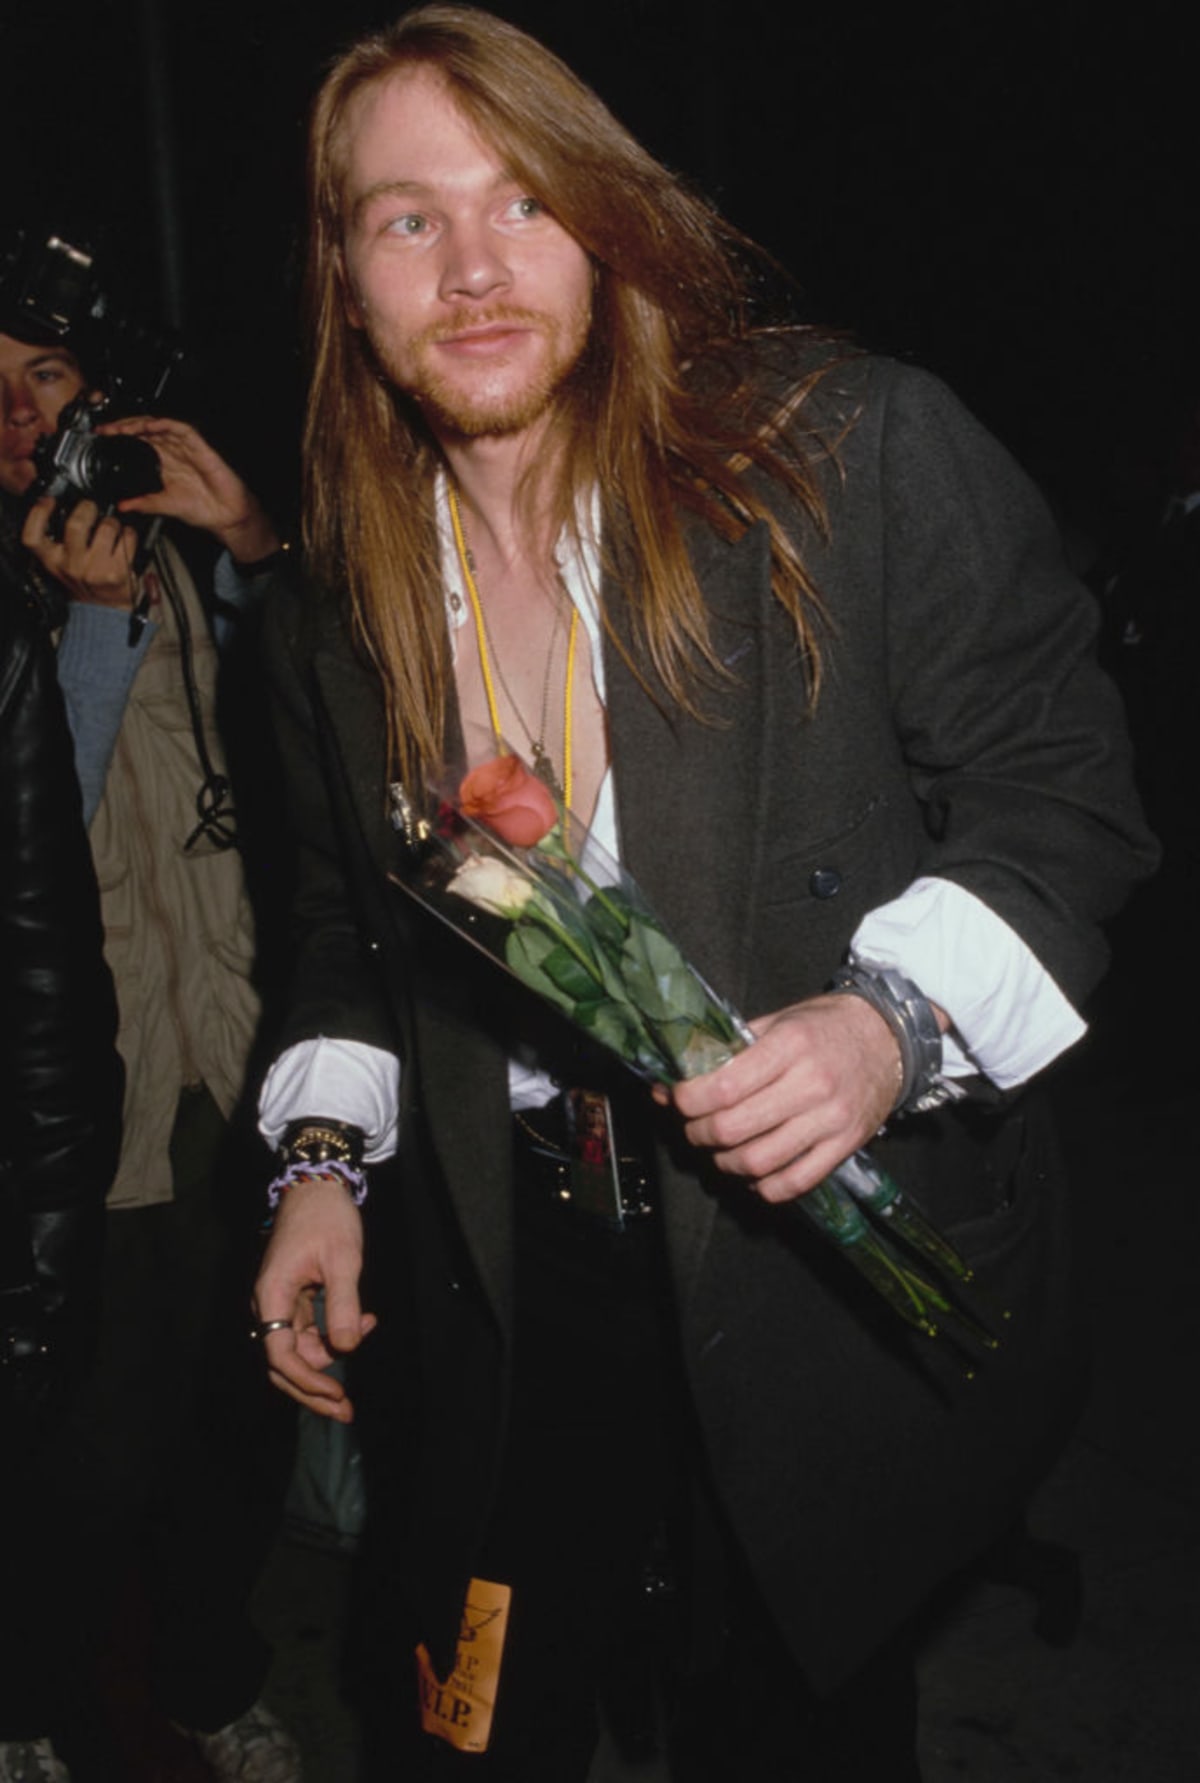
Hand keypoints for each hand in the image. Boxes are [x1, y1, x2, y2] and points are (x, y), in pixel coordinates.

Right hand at [22, 494, 139, 607]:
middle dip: (87, 508)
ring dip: (112, 522)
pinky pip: (127, 538)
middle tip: (91, 508)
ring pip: (106, 527)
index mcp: (52, 562)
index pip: (33, 536)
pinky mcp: (117, 572)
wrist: (106, 612)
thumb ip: (58, 542)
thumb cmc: (86, 584)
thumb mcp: (62, 566)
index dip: (38, 513)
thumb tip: (65, 506)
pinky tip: (125, 540)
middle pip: (76, 524)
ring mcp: (95, 570)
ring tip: (111, 528)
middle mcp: (71, 566)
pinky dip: (129, 534)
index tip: (49, 501)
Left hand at [101, 414, 280, 562]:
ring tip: (123, 427)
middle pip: (146, 428)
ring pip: (161, 426)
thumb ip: (143, 503)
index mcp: (165, 461)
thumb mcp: (164, 505)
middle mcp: (174, 451)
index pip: (139, 440)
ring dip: (141, 424)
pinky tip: (151, 425)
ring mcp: (187, 447)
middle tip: (107, 429)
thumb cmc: (202, 508)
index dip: (121, 435)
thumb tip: (122, 506)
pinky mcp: (200, 447)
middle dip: (125, 426)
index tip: (102, 436)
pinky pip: (182, 429)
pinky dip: (166, 425)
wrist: (225, 516)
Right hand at [253, 1174, 376, 1421]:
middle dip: (313, 1388)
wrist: (317, 1184)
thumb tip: (346, 1348)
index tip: (337, 1394)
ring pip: (297, 1349)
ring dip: (330, 1357)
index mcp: (271, 1296)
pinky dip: (333, 1334)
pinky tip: (363, 1323)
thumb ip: (343, 1304)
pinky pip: (307, 1330)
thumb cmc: (327, 1217)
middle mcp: (268, 1305)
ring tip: (367, 1333)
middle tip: (346, 1409)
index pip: (280, 1355)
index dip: (307, 1380)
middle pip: (283, 1363)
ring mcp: (280, 1302)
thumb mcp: (344, 1259)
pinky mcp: (293, 1298)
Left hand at [664, 993, 903, 1202]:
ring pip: (758, 1161)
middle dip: (699, 1133)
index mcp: (789, 1046)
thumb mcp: (779, 1020)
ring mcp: (831, 1119)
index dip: (687, 1100)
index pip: (723, 1087)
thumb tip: (672, 1079)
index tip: (677, 1100)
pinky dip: (764, 1187)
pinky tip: (753, 1173)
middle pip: (733, 1128)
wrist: (890, 1037)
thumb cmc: (825, 1027)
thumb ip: (730, 1048)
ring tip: (719, 1151)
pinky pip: (795, 1181)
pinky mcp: (845, 1145)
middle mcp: (811, 1084)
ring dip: (725, 1163)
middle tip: (693, 1127)